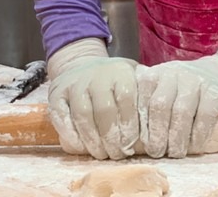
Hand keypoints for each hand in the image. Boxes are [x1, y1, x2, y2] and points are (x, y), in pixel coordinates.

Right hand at [47, 38, 138, 159]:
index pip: (127, 98)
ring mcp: (74, 84)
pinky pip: (61, 118)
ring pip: (83, 116)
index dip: (130, 125)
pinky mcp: (56, 94)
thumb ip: (145, 92)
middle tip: (118, 154)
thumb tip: (161, 115)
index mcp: (119, 71)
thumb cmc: (113, 79)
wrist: (81, 64)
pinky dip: (71, 135)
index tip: (132, 144)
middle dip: (112, 137)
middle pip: (104, 110)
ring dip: (93, 140)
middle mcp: (96, 75)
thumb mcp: (133, 76)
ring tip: (102, 154)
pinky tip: (81, 147)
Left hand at [136, 39, 217, 158]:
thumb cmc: (189, 86)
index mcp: (158, 72)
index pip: (141, 97)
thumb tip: (130, 136)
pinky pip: (204, 117)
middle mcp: (175, 73)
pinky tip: (195, 147)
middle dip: (156, 134)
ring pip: (181, 112)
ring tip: (175, 153)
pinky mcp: (216, 91)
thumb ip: (149, 101)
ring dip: (176, 139)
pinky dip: (198, 136)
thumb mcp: (166, 85)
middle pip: (159, 106)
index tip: (136, 144)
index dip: (137, 124)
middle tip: (156, 152)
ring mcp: (196, 80)